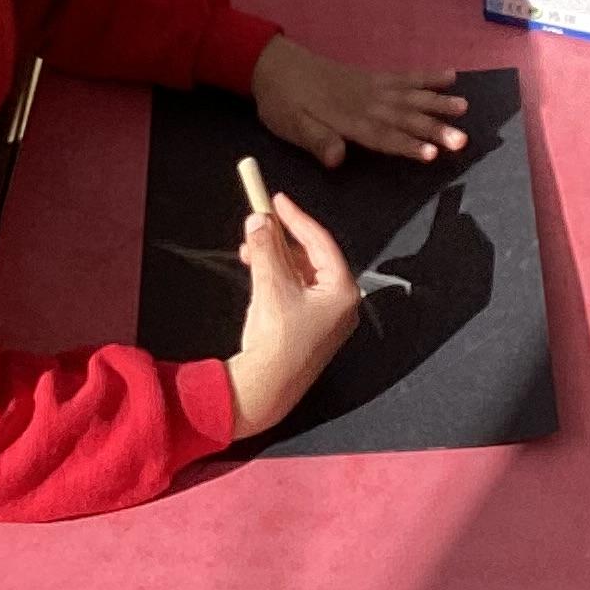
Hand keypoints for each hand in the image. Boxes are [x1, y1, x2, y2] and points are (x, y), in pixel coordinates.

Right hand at [225, 193, 360, 436]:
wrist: (265, 389)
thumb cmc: (277, 338)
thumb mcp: (271, 285)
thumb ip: (266, 248)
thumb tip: (258, 219)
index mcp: (343, 291)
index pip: (320, 242)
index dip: (296, 218)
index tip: (275, 199)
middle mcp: (340, 303)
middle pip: (311, 257)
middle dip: (281, 240)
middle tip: (258, 222)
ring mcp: (326, 318)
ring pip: (299, 273)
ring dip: (273, 257)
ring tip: (247, 248)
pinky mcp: (309, 329)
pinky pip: (294, 291)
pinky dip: (274, 277)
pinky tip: (254, 270)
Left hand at [251, 37, 469, 166]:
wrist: (273, 65)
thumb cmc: (282, 102)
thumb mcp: (292, 126)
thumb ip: (317, 140)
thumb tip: (338, 159)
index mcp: (348, 118)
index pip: (383, 136)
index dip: (408, 145)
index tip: (433, 153)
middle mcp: (366, 101)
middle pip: (405, 117)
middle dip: (435, 128)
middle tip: (462, 139)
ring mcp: (372, 86)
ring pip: (410, 96)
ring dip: (438, 102)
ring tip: (464, 108)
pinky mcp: (372, 77)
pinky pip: (405, 77)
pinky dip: (427, 77)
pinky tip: (449, 76)